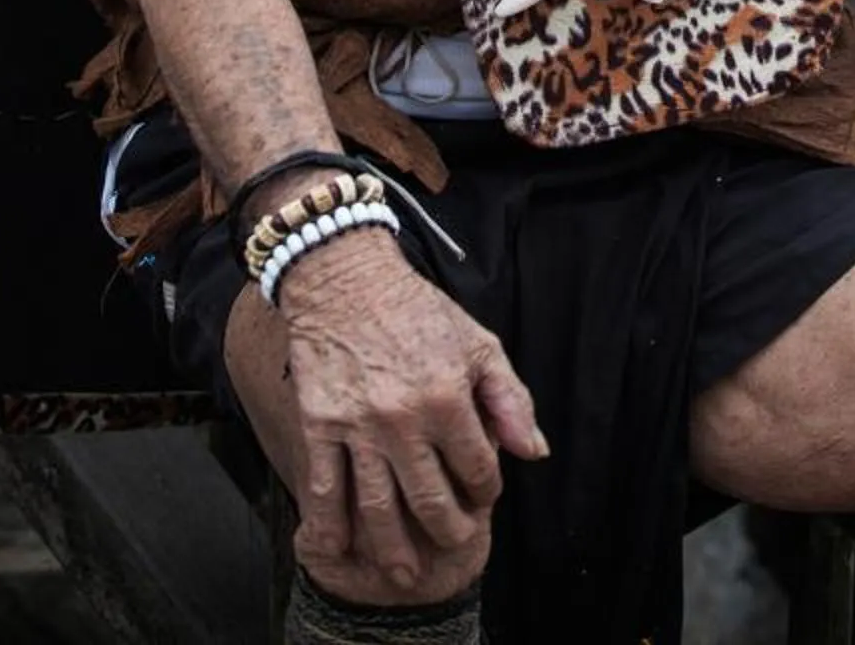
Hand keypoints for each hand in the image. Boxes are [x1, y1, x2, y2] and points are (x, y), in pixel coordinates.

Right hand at [278, 227, 546, 588]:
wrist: (347, 281)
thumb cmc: (416, 310)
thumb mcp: (477, 343)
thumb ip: (510, 399)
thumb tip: (535, 452)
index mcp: (448, 396)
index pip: (477, 467)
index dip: (486, 490)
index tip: (483, 495)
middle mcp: (403, 418)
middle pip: (429, 499)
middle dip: (447, 531)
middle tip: (452, 542)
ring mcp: (358, 426)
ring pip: (378, 507)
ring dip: (393, 549)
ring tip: (405, 574)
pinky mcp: (319, 425)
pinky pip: (324, 488)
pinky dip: (329, 526)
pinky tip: (338, 550)